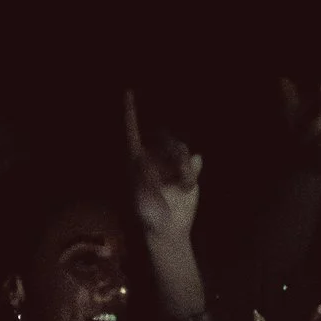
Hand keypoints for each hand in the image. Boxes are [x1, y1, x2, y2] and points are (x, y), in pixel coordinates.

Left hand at [123, 90, 201, 240]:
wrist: (167, 229)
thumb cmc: (148, 215)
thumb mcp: (141, 195)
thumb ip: (142, 176)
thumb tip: (145, 156)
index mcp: (136, 161)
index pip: (132, 131)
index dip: (130, 112)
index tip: (128, 91)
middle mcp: (153, 158)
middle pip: (163, 140)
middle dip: (171, 154)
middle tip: (174, 174)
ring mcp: (170, 166)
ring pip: (180, 151)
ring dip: (182, 167)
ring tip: (181, 183)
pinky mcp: (186, 174)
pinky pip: (192, 163)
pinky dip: (191, 172)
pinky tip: (186, 185)